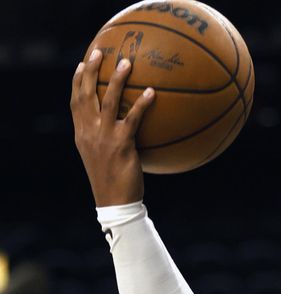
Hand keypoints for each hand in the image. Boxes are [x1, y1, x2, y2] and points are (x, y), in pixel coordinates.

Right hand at [70, 48, 154, 206]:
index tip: (82, 64)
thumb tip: (125, 127)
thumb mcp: (104, 158)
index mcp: (82, 134)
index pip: (76, 102)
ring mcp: (104, 137)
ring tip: (127, 63)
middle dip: (91, 71)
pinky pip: (132, 118)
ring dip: (117, 80)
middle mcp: (89, 132)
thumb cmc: (115, 182)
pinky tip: (152, 92)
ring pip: (108, 101)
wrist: (115, 202)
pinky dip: (141, 104)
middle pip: (86, 95)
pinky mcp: (122, 144)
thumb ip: (108, 139)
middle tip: (99, 51)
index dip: (77, 82)